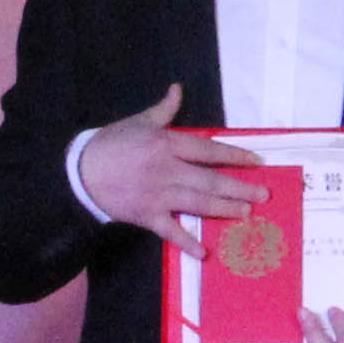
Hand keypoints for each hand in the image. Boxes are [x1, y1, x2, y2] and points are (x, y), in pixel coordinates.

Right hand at [76, 85, 268, 250]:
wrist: (80, 172)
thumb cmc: (111, 144)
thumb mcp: (138, 122)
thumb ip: (163, 110)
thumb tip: (178, 89)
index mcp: (167, 145)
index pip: (209, 150)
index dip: (235, 155)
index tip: (256, 161)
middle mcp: (167, 170)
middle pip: (210, 180)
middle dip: (239, 188)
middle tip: (263, 195)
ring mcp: (158, 195)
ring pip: (198, 203)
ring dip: (224, 209)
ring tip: (246, 213)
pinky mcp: (147, 215)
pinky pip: (171, 231)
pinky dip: (187, 243)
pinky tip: (204, 253)